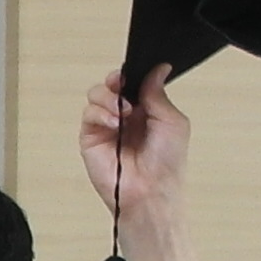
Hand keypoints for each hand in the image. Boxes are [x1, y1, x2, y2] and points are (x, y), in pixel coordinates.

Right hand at [78, 64, 189, 218]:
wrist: (151, 190)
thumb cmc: (167, 165)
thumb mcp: (173, 121)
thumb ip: (159, 94)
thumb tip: (158, 69)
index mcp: (147, 110)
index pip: (133, 82)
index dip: (132, 75)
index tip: (136, 73)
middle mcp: (125, 116)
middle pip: (112, 84)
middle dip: (117, 80)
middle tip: (123, 85)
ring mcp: (107, 126)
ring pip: (97, 94)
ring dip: (109, 97)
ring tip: (122, 112)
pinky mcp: (91, 137)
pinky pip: (88, 113)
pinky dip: (100, 112)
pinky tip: (114, 122)